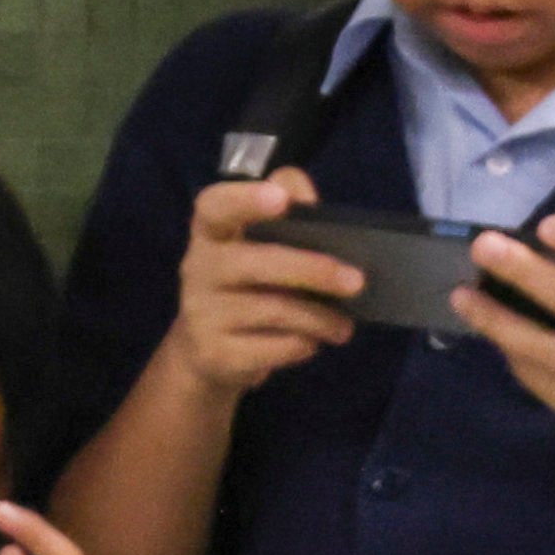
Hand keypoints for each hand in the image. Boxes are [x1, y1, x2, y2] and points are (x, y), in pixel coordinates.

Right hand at [161, 169, 359, 396]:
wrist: (209, 352)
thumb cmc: (248, 284)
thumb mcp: (261, 245)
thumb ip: (287, 211)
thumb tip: (308, 200)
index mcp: (211, 232)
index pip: (215, 206)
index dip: (245, 199)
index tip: (281, 199)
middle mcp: (198, 268)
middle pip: (255, 263)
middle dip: (312, 270)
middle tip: (357, 281)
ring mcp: (202, 314)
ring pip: (272, 310)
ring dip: (319, 318)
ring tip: (344, 325)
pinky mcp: (214, 354)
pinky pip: (271, 349)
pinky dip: (301, 345)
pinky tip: (313, 342)